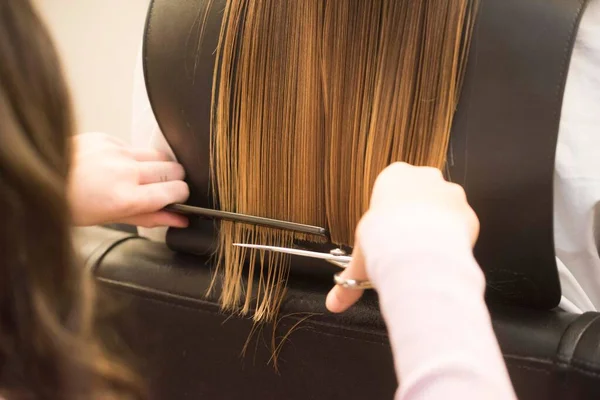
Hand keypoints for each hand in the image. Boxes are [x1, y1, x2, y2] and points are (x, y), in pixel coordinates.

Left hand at [68, 132, 189, 227]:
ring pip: (159, 154)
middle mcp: (125, 172)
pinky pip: (134, 146)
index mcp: (126, 198)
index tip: (179, 198)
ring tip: (145, 177)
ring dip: (160, 165)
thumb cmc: (70, 204)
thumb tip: (178, 220)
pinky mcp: (107, 137)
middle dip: (175, 179)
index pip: (175, 191)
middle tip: (166, 188)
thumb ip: (150, 217)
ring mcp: (116, 151)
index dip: (182, 195)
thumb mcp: (111, 218)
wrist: (39, 177)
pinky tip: (120, 166)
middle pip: (173, 169)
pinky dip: (134, 157)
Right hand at [326, 162, 478, 312]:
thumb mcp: (360, 259)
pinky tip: (441, 256)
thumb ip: (348, 282)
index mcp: (394, 177)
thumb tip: (334, 304)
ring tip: (423, 253)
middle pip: (420, 197)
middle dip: (415, 220)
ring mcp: (449, 193)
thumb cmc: (386, 239)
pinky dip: (454, 241)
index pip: (392, 189)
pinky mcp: (469, 212)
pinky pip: (462, 227)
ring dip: (436, 228)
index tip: (386, 233)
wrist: (418, 249)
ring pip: (444, 210)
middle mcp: (424, 179)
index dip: (390, 214)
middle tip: (405, 244)